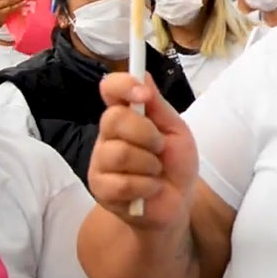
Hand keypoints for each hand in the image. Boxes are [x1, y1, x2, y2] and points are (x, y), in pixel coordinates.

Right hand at [91, 73, 199, 229]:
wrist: (176, 203)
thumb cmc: (175, 163)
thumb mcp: (176, 131)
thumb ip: (159, 106)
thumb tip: (143, 74)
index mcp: (126, 115)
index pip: (111, 88)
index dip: (123, 85)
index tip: (143, 95)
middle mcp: (108, 135)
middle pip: (114, 119)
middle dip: (146, 134)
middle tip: (160, 147)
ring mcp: (100, 162)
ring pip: (119, 153)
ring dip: (149, 164)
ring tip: (156, 172)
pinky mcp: (100, 188)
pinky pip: (121, 183)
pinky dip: (147, 186)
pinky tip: (150, 189)